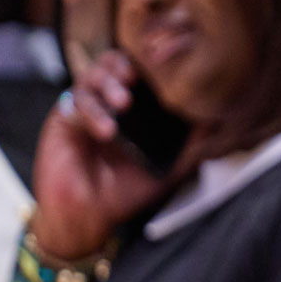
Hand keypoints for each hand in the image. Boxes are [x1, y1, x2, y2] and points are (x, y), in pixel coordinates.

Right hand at [30, 50, 180, 257]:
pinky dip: (92, 113)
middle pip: (110, 64)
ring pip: (91, 78)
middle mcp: (105, 103)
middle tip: (135, 80)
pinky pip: (74, 104)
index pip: (137, 71)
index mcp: (131, 109)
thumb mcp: (167, 168)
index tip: (162, 70)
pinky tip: (107, 131)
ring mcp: (83, 109)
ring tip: (123, 104)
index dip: (147, 65)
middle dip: (123, 67)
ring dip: (107, 86)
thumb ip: (191, 145)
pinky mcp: (62, 120)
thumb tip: (217, 119)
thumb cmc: (125, 192)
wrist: (87, 217)